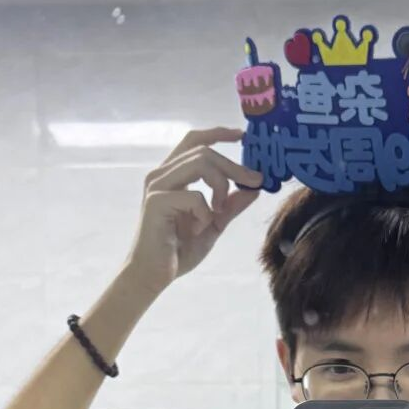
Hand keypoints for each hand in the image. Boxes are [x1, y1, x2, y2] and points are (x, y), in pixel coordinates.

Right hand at [123, 127, 263, 294]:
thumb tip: (254, 188)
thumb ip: (231, 205)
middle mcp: (161, 175)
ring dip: (221, 185)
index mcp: (172, 175)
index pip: (194, 141)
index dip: (218, 133)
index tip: (242, 135)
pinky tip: (198, 228)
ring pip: (200, 163)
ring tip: (219, 210)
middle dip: (234, 165)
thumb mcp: (213, 224)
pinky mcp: (156, 201)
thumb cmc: (178, 250)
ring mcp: (157, 186)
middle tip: (255, 181)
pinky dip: (205, 213)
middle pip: (204, 151)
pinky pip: (195, 195)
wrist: (154, 275)